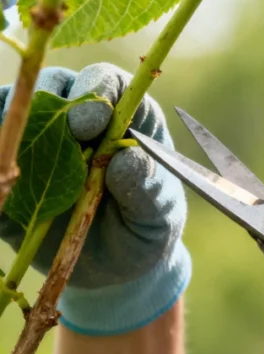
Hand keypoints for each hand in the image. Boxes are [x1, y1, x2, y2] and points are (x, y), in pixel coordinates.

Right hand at [0, 63, 189, 335]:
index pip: (110, 84)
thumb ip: (148, 187)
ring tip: (19, 156)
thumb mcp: (158, 216)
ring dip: (13, 119)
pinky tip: (3, 173)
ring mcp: (44, 140)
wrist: (115, 269)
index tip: (92, 121)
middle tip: (58, 135)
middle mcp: (83, 120)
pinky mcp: (13, 165)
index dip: (98, 92)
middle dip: (52, 102)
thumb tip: (125, 158)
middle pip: (56, 84)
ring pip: (17, 107)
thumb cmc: (146, 232)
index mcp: (128, 121)